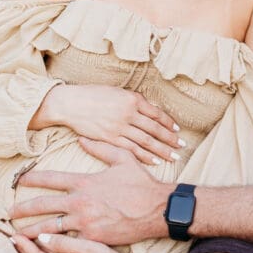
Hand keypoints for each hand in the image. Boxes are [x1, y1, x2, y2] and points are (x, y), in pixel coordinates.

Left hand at [11, 137, 172, 245]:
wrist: (156, 208)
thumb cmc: (141, 182)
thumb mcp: (122, 158)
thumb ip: (100, 147)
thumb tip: (81, 139)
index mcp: (85, 181)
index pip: (51, 178)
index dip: (33, 179)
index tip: (20, 181)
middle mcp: (80, 201)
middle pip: (44, 205)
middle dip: (23, 209)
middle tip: (9, 213)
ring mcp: (85, 221)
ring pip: (50, 227)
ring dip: (32, 231)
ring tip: (17, 236)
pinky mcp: (92, 237)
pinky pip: (68, 243)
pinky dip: (53, 245)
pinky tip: (42, 249)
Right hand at [31, 85, 183, 165]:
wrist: (70, 103)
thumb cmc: (93, 94)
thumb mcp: (117, 92)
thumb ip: (133, 101)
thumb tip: (149, 110)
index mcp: (132, 99)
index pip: (156, 113)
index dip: (168, 122)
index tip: (177, 129)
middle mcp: (128, 113)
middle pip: (155, 129)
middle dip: (170, 138)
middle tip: (181, 146)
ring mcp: (119, 127)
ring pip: (146, 141)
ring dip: (162, 150)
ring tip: (173, 156)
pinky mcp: (110, 138)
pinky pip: (131, 149)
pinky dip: (145, 156)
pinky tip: (155, 161)